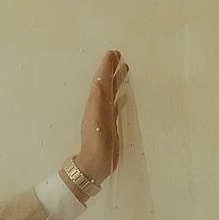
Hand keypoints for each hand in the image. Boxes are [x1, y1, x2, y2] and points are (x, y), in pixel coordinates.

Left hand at [73, 50, 128, 186]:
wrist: (93, 166)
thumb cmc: (96, 145)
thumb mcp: (98, 122)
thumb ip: (99, 103)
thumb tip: (101, 81)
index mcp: (95, 104)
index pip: (101, 81)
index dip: (106, 67)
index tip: (113, 53)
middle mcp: (98, 107)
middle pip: (105, 84)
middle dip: (111, 69)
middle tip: (119, 55)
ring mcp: (104, 116)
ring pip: (111, 93)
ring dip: (116, 80)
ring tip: (125, 68)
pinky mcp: (109, 125)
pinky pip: (115, 105)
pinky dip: (120, 96)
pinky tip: (125, 94)